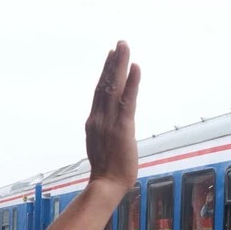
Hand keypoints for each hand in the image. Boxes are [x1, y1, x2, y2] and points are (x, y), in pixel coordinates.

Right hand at [86, 41, 140, 190]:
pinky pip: (127, 100)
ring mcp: (109, 121)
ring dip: (120, 65)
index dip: (106, 73)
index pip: (100, 92)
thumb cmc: (107, 172)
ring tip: (124, 47)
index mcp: (94, 122)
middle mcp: (99, 117)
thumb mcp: (103, 147)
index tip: (110, 56)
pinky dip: (131, 83)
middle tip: (120, 44)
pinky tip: (135, 67)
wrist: (106, 185)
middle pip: (105, 84)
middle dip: (113, 62)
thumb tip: (113, 129)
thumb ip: (106, 133)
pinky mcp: (122, 128)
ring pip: (114, 87)